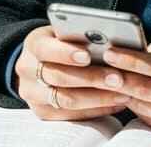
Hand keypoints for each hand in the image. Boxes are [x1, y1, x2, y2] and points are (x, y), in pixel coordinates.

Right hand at [14, 25, 130, 120]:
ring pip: (66, 100)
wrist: (37, 65)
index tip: (88, 55)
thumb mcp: (63, 34)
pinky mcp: (42, 113)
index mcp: (33, 45)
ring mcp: (33, 95)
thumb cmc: (60, 44)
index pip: (46, 49)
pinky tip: (115, 103)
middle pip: (59, 77)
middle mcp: (27, 71)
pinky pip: (71, 115)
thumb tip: (108, 41)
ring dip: (98, 98)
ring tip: (123, 93)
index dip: (66, 53)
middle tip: (118, 78)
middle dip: (91, 78)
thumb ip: (78, 36)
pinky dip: (96, 110)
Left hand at [99, 21, 150, 142]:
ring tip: (107, 78)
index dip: (131, 59)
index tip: (110, 52)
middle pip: (145, 89)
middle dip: (117, 77)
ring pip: (144, 106)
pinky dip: (136, 107)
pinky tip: (128, 94)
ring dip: (123, 93)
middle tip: (98, 66)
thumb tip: (149, 45)